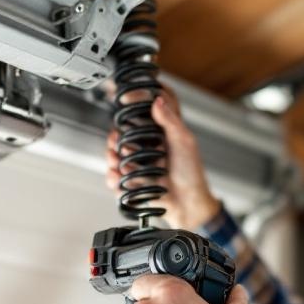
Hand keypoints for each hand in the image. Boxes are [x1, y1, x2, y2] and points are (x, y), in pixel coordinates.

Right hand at [106, 89, 221, 228]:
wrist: (188, 204)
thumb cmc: (191, 173)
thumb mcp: (184, 143)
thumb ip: (170, 120)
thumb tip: (158, 100)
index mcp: (161, 132)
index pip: (144, 110)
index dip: (134, 102)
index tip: (126, 99)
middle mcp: (147, 145)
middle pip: (121, 133)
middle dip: (115, 138)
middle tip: (117, 142)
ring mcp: (138, 162)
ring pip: (113, 154)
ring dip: (112, 158)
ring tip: (121, 164)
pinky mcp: (132, 179)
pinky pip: (114, 176)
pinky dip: (114, 177)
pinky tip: (120, 178)